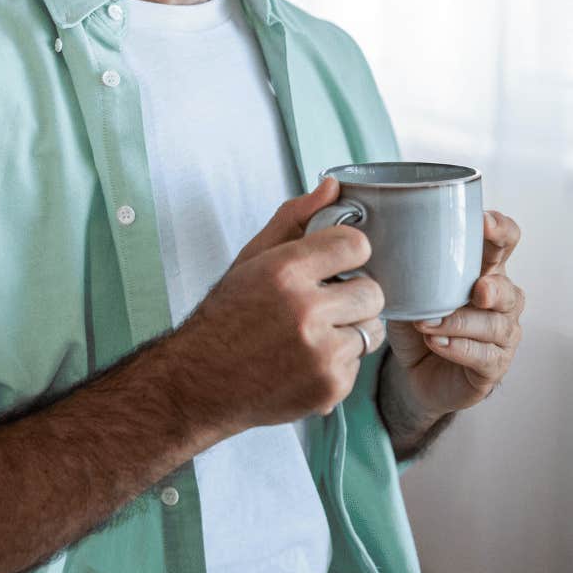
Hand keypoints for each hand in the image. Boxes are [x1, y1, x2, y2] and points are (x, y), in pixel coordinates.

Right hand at [170, 176, 387, 434]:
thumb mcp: (252, 259)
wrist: (198, 382)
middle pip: (373, 291)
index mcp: (285, 270)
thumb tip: (332, 186)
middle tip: (325, 304)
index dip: (348, 253)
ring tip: (315, 334)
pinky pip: (359, 364)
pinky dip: (339, 363)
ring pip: (372, 329)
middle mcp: (305, 310)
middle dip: (353, 296)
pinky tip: (306, 361)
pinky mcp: (330, 387)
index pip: (357, 245)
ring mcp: (320, 353)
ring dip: (350, 330)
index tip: (336, 263)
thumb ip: (294, 218)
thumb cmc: (226, 316)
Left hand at [384, 209, 524, 416]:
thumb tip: (378, 247)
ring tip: (428, 325)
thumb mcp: (407, 294)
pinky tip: (438, 343)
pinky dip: (459, 348)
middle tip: (477, 291)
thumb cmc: (418, 327)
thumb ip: (405, 273)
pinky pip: (485, 355)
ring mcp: (502, 334)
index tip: (483, 222)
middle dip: (493, 288)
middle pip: (509, 288)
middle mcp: (500, 300)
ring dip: (461, 323)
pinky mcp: (495, 365)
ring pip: (496, 325)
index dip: (501, 230)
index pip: (505, 242)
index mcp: (483, 270)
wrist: (419, 376)